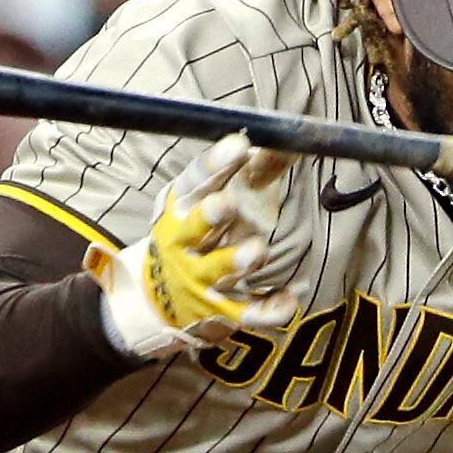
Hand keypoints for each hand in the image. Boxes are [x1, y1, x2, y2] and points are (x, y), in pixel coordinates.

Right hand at [94, 136, 322, 360]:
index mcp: (182, 206)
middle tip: (227, 204)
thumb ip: (258, 170)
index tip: (238, 145)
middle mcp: (183, 243)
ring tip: (257, 251)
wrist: (163, 298)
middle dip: (209, 216)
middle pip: (193, 228)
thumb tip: (290, 138)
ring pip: (216, 271)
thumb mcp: (222, 196)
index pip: (194, 181)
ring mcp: (199, 279)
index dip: (215, 164)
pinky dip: (268, 310)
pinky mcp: (218, 312)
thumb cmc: (204, 233)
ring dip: (235, 262)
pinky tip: (290, 299)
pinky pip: (245, 314)